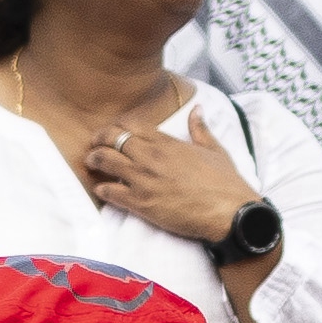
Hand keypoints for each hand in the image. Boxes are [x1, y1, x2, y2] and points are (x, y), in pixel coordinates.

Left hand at [79, 107, 260, 249]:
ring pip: (104, 161)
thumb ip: (200, 129)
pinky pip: (109, 191)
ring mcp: (144, 180)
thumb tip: (197, 110)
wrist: (229, 212)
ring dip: (94, 160)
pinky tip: (101, 188)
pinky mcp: (141, 203)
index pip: (131, 124)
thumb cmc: (225, 183)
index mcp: (168, 143)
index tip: (112, 130)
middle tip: (94, 145)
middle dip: (99, 139)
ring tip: (91, 162)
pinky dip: (101, 188)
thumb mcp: (214, 150)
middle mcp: (151, 157)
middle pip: (112, 138)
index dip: (117, 126)